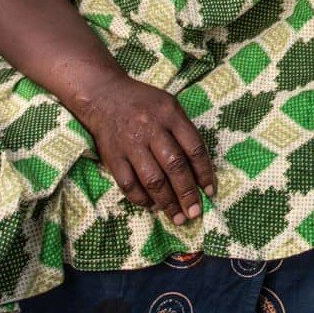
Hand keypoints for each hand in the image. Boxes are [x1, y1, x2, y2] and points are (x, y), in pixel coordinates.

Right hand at [75, 73, 216, 224]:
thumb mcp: (170, 105)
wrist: (103, 95)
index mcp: (170, 114)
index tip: (210, 192)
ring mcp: (130, 144)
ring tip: (177, 217)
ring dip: (167, 202)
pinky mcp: (113, 157)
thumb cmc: (144, 103)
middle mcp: (151, 129)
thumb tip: (199, 169)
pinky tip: (152, 206)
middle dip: (187, 194)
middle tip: (194, 213)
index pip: (194, 148)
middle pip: (174, 167)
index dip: (205, 173)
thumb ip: (184, 132)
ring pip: (152, 179)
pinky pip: (128, 184)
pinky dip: (141, 199)